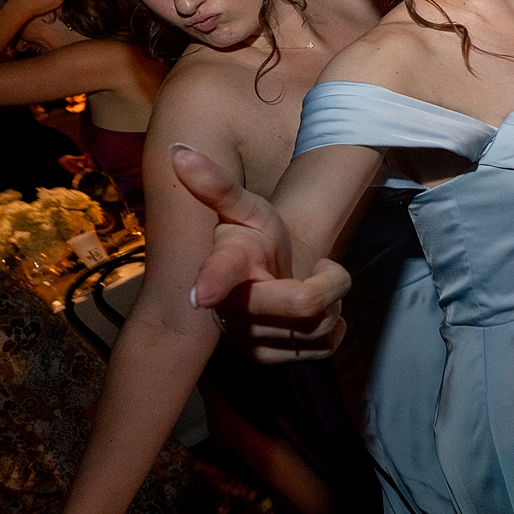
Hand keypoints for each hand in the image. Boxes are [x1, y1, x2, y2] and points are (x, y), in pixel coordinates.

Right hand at [172, 144, 349, 362]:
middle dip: (330, 282)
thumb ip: (216, 184)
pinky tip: (319, 312)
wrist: (261, 277)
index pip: (218, 274)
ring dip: (333, 302)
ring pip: (320, 327)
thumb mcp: (244, 208)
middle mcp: (232, 311)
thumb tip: (178, 152)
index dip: (211, 283)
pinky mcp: (272, 361)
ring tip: (315, 286)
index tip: (201, 294)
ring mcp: (251, 342)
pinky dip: (334, 326)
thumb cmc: (251, 238)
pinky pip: (326, 347)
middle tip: (322, 268)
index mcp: (225, 266)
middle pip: (305, 304)